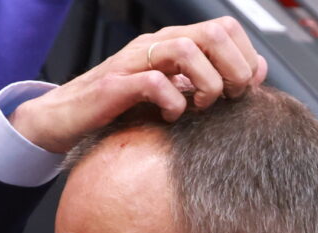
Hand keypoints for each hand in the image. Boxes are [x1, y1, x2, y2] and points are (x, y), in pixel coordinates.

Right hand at [8, 16, 267, 152]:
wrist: (65, 118)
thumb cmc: (119, 108)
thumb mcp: (170, 92)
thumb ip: (204, 82)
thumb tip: (252, 78)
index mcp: (174, 43)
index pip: (227, 29)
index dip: (247, 57)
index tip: (248, 89)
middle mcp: (157, 45)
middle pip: (215, 32)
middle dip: (235, 68)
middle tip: (230, 98)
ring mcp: (135, 62)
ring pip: (187, 49)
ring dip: (207, 82)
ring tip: (201, 107)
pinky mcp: (115, 85)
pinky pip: (154, 82)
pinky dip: (172, 101)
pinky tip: (171, 117)